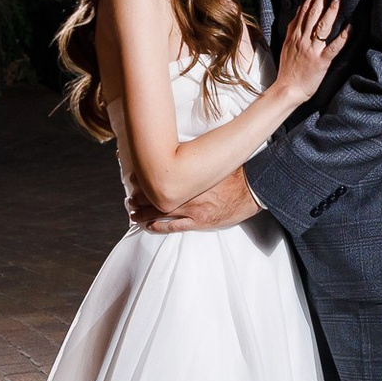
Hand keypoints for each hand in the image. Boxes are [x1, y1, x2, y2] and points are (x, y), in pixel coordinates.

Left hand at [130, 167, 261, 233]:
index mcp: (191, 176)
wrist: (253, 188)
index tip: (132, 179)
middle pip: (156, 196)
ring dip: (144, 214)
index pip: (160, 177)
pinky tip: (149, 227)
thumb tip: (178, 153)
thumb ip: (194, 161)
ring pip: (161, 212)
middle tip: (128, 200)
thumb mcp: (211, 162)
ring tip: (133, 215)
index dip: (143, 180)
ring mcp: (194, 209)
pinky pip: (176, 227)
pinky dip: (160, 227)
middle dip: (140, 199)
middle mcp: (189, 193)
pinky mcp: (201, 222)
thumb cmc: (234, 174)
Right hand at [272, 0, 347, 104]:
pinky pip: (333, 48)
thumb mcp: (287, 44)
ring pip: (322, 26)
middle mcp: (302, 39)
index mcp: (294, 34)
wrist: (287, 89)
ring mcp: (311, 50)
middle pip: (313, 12)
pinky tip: (350, 27)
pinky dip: (342, 37)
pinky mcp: (321, 62)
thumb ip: (294, 29)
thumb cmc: (289, 68)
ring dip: (331, 9)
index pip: (304, 8)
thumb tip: (300, 13)